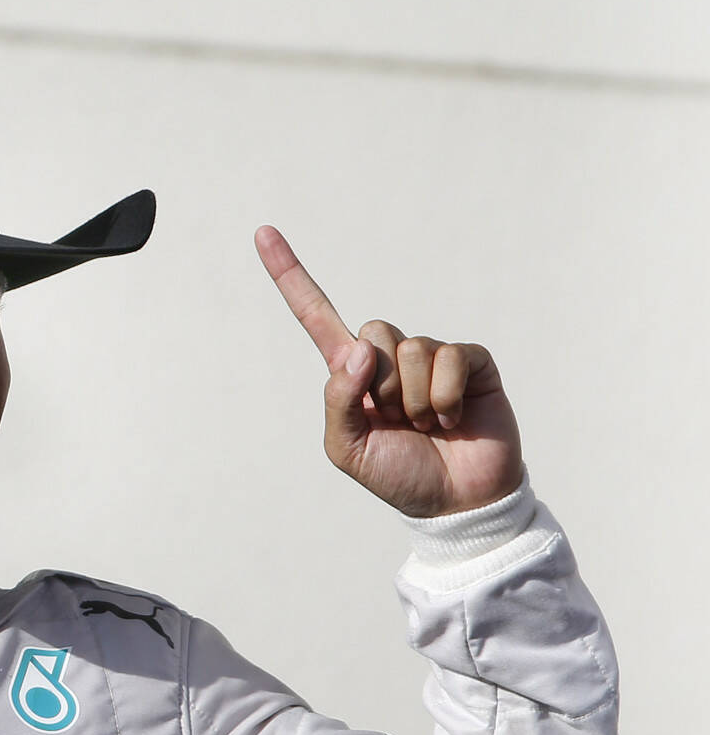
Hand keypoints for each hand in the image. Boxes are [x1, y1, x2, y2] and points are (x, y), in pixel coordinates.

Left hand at [255, 225, 522, 517]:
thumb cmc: (397, 474)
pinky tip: (453, 418)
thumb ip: (339, 399)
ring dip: (416, 399)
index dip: (290, 276)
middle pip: (373, 331)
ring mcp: (431, 357)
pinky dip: (446, 396)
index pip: (316, 316)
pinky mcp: (471, 362)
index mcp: (350, 373)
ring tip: (428, 425)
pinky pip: (451, 357)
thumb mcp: (348, 447)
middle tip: (399, 420)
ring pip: (411, 350)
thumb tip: (358, 348)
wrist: (455, 502)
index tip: (262, 232)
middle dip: (383, 384)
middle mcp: (389, 357)